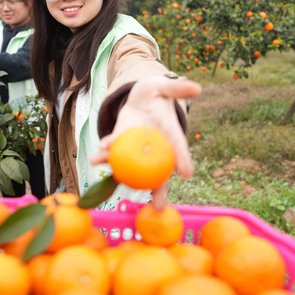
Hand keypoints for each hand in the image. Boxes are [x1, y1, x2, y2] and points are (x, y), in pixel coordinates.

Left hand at [89, 76, 200, 207]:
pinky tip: (97, 155)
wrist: (137, 97)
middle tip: (160, 207)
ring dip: (123, 173)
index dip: (184, 160)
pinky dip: (106, 153)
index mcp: (169, 134)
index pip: (178, 148)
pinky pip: (113, 151)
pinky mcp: (120, 142)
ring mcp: (136, 148)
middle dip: (159, 191)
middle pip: (159, 173)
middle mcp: (154, 147)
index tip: (188, 173)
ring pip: (132, 167)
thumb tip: (196, 87)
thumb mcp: (163, 86)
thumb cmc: (155, 93)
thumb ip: (176, 88)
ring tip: (115, 177)